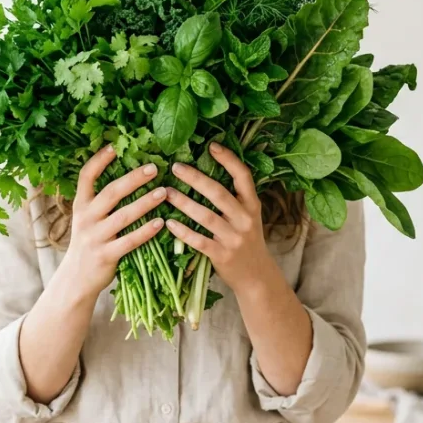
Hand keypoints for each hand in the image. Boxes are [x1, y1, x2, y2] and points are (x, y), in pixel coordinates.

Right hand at [60, 146, 166, 300]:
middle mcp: (86, 218)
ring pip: (123, 216)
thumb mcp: (87, 219)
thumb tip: (129, 177)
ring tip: (164, 192)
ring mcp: (95, 237)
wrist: (75, 279)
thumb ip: (101, 201)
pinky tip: (161, 223)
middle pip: (111, 192)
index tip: (114, 146)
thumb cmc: (88, 243)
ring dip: (145, 203)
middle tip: (154, 168)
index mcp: (81, 205)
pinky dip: (146, 231)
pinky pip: (129, 241)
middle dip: (133, 179)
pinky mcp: (106, 255)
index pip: (86, 176)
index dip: (99, 160)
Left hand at [164, 142, 276, 294]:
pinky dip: (183, 232)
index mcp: (252, 205)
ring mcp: (234, 238)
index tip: (211, 146)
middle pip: (219, 193)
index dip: (229, 159)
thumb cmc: (247, 240)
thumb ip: (234, 198)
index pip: (243, 176)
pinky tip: (168, 223)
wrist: (257, 276)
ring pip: (206, 216)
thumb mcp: (249, 216)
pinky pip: (199, 241)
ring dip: (184, 203)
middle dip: (196, 178)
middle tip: (175, 167)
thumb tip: (207, 170)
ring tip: (166, 192)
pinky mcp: (222, 255)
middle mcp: (245, 219)